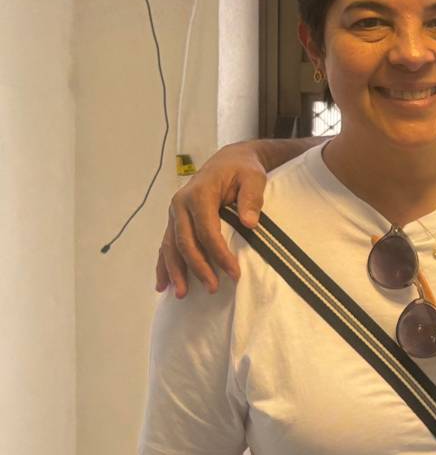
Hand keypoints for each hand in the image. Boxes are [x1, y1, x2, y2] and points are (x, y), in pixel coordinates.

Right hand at [155, 142, 267, 296]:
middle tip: (213, 288)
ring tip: (182, 294)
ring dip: (176, 271)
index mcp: (199, 193)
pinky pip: (166, 245)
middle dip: (198, 267)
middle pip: (185, 241)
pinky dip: (163, 265)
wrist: (229, 161)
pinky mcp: (174, 220)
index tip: (233, 273)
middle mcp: (180, 204)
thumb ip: (252, 197)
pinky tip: (163, 284)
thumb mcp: (254, 177)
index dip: (219, 253)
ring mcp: (174, 213)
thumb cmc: (243, 170)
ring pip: (170, 246)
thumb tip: (250, 222)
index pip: (207, 230)